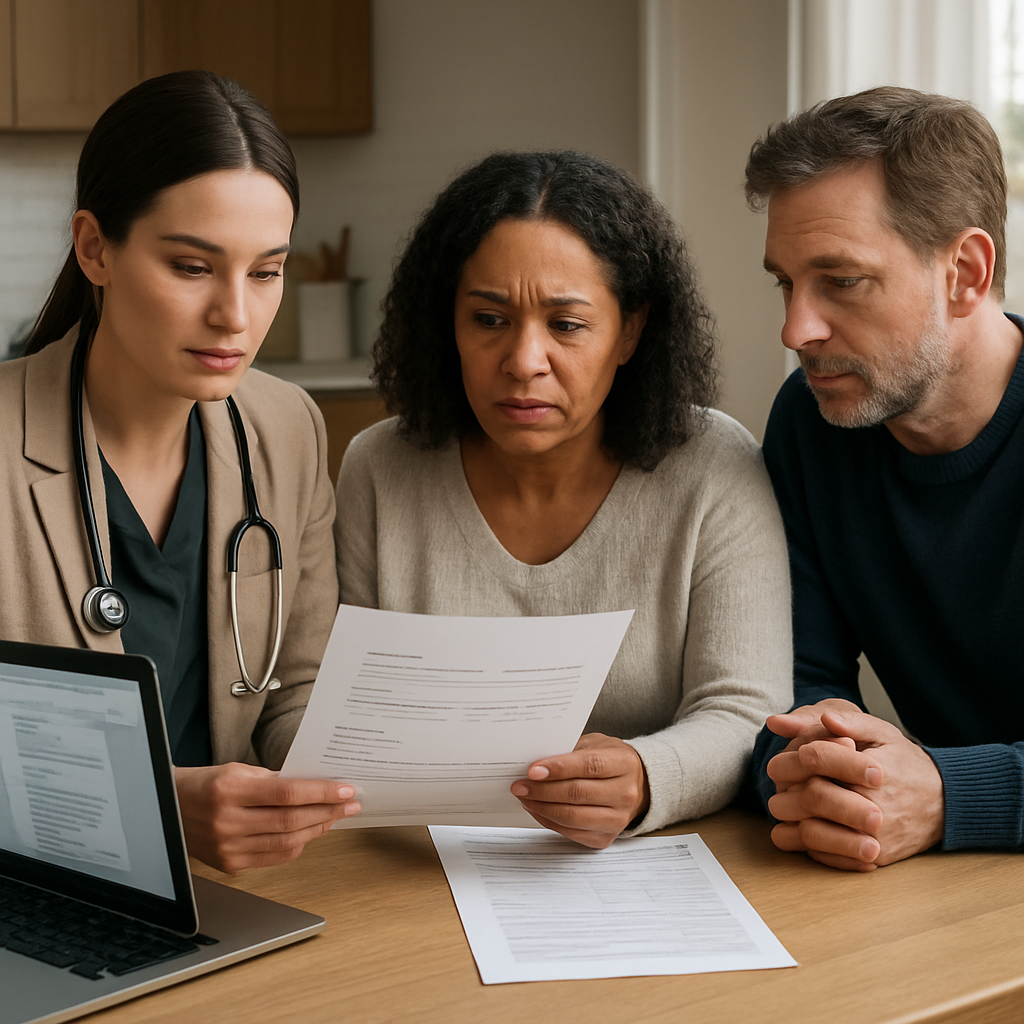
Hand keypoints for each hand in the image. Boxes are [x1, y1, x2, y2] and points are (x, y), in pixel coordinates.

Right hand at [174, 763, 360, 873]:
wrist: (169, 808)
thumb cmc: (206, 784)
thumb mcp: (238, 771)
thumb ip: (275, 779)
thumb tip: (316, 784)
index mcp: (229, 791)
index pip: (287, 793)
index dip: (321, 792)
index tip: (346, 789)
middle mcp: (227, 822)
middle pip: (290, 821)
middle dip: (328, 811)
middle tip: (351, 804)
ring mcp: (228, 848)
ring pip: (286, 843)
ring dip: (318, 829)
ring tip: (336, 816)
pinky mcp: (230, 865)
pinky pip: (274, 857)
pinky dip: (298, 845)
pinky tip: (311, 831)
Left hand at [510, 733, 648, 848]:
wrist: (636, 785)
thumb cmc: (610, 760)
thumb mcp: (595, 744)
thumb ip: (570, 752)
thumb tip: (536, 763)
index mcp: (624, 764)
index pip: (589, 766)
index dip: (558, 768)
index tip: (532, 770)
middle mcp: (625, 793)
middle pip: (577, 794)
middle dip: (542, 790)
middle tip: (520, 785)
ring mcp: (617, 819)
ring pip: (572, 817)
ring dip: (542, 808)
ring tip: (525, 797)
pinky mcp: (605, 837)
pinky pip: (571, 832)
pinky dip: (549, 821)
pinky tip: (537, 809)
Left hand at [766, 708, 943, 870]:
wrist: (943, 805)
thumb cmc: (905, 763)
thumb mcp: (882, 733)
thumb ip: (850, 720)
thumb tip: (823, 716)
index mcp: (872, 769)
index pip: (817, 757)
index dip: (792, 754)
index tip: (784, 756)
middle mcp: (874, 806)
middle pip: (811, 796)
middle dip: (787, 785)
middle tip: (777, 779)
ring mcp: (872, 837)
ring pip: (811, 831)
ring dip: (789, 816)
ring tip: (784, 801)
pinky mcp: (870, 858)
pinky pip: (823, 856)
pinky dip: (802, 841)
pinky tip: (799, 824)